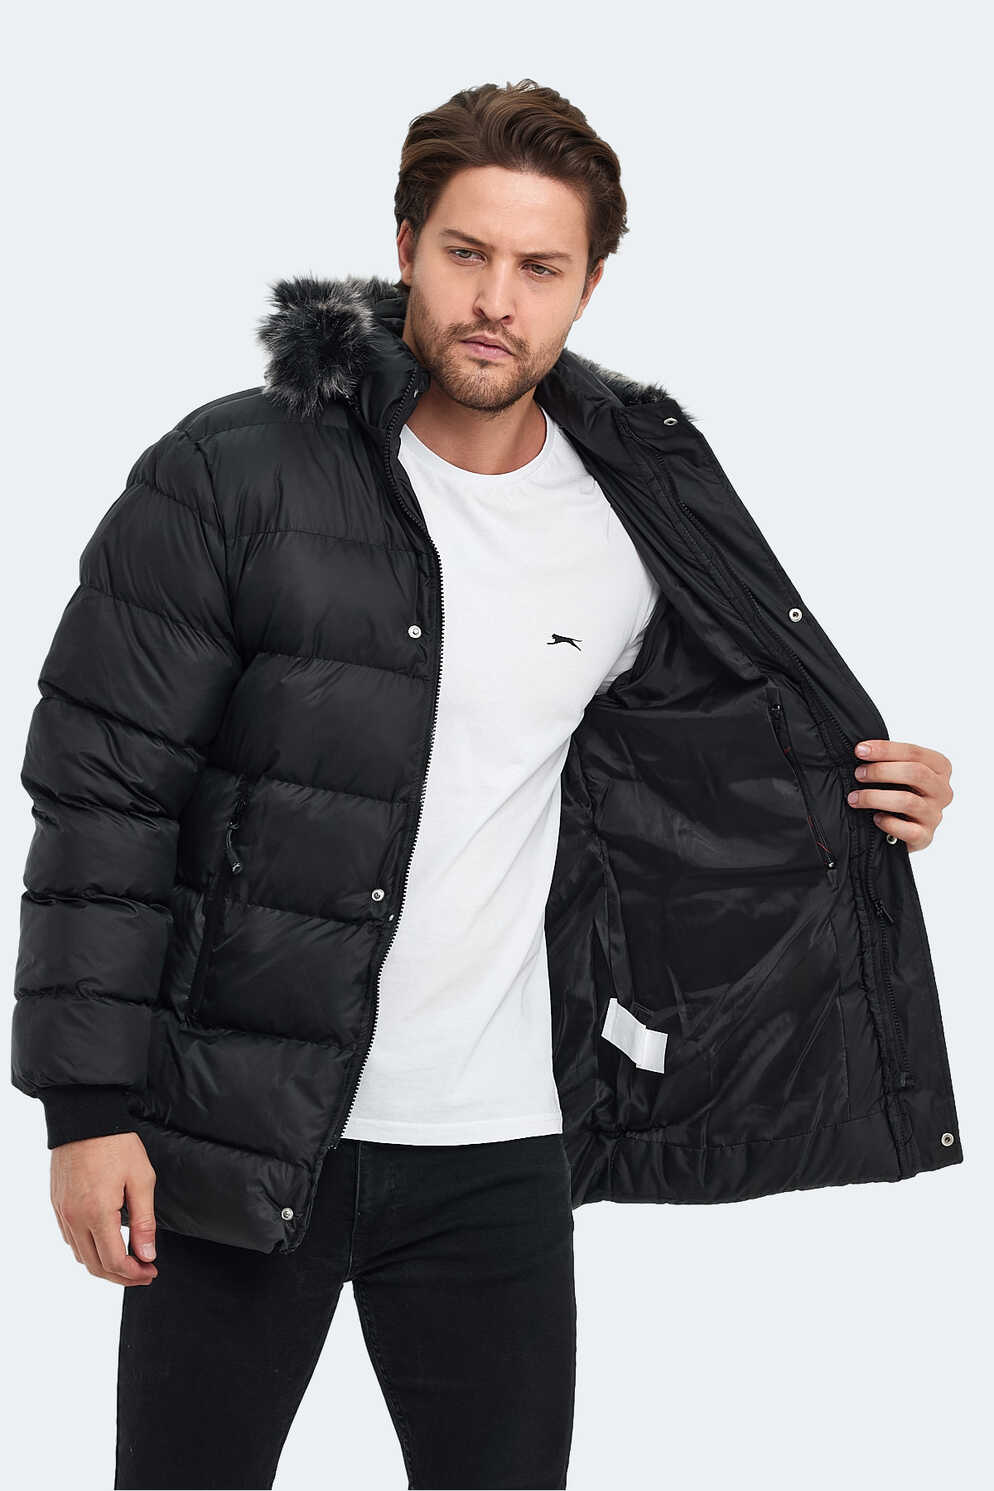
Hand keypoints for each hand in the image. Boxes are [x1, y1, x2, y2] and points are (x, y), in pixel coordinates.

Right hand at [50, 1132, 158, 1285]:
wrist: (85, 1118)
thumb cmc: (116, 1144)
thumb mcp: (141, 1179)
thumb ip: (144, 1221)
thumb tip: (147, 1255)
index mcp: (97, 1213)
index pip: (114, 1262)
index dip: (135, 1274)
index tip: (151, 1272)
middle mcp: (75, 1218)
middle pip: (95, 1266)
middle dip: (122, 1276)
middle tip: (143, 1272)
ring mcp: (62, 1213)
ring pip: (81, 1256)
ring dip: (104, 1266)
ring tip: (128, 1261)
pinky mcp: (57, 1205)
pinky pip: (70, 1239)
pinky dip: (87, 1250)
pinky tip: (105, 1243)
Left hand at [846, 739, 953, 851]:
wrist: (904, 828)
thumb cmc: (899, 792)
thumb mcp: (899, 772)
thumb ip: (889, 760)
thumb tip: (861, 749)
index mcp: (939, 768)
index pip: (915, 753)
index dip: (886, 750)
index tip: (860, 750)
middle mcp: (942, 791)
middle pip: (916, 773)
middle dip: (881, 771)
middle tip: (858, 774)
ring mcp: (935, 815)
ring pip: (908, 801)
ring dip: (875, 797)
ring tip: (855, 798)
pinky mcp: (925, 836)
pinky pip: (908, 830)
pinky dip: (888, 823)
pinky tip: (875, 818)